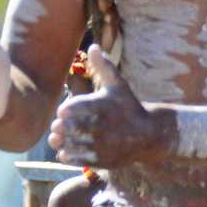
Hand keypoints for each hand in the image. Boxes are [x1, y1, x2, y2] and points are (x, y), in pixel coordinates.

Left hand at [48, 45, 166, 166]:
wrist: (149, 136)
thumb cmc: (129, 107)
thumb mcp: (118, 85)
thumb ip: (103, 66)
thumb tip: (93, 46)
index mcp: (102, 106)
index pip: (75, 109)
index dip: (65, 111)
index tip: (62, 112)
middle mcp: (101, 126)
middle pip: (71, 127)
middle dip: (61, 126)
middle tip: (58, 125)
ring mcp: (102, 145)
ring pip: (73, 144)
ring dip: (61, 142)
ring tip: (57, 138)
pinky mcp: (103, 160)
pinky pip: (80, 160)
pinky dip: (69, 156)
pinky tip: (64, 151)